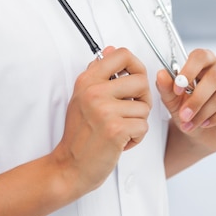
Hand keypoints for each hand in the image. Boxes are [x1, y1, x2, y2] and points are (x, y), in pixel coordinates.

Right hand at [52, 46, 151, 198]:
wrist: (70, 166)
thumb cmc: (79, 133)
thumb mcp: (82, 96)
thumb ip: (98, 72)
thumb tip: (110, 49)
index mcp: (87, 80)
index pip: (121, 54)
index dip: (136, 65)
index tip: (134, 78)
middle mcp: (94, 91)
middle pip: (141, 80)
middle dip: (143, 98)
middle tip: (131, 110)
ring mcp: (104, 109)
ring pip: (145, 107)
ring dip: (138, 121)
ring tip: (121, 128)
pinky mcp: (115, 129)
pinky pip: (143, 126)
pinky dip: (137, 137)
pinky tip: (121, 141)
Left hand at [156, 47, 215, 154]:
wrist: (201, 134)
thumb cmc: (188, 111)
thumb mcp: (173, 101)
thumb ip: (166, 87)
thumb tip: (161, 74)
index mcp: (205, 61)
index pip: (200, 56)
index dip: (188, 71)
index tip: (177, 90)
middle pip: (214, 75)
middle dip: (197, 98)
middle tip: (184, 115)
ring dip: (205, 112)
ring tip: (193, 123)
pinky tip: (208, 123)